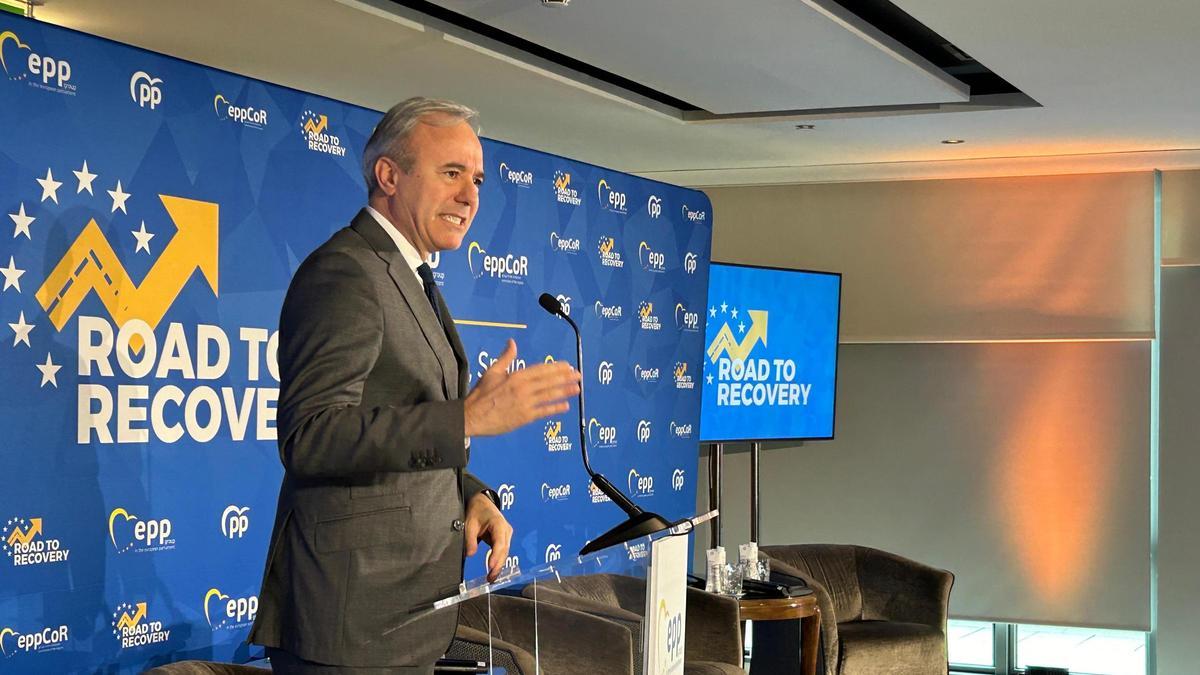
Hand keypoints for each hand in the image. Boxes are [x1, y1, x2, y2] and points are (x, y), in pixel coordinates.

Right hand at [464, 339, 580, 436]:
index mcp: (516, 376)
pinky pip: (543, 411)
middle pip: (549, 381)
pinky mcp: (524, 417)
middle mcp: (523, 388)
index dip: (556, 368)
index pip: (541, 370)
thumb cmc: (481, 394)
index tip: (567, 366)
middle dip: (565, 378)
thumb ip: (506, 357)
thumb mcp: (492, 371)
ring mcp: (525, 403)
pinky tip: (566, 406)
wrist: (471, 416)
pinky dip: (555, 408)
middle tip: (578, 375)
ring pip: (549, 395)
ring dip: (565, 391)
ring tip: (577, 388)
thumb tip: (512, 342)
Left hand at [464, 491, 513, 581]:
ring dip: (498, 565)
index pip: (499, 542)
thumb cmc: (477, 511)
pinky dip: (498, 560)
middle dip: (498, 565)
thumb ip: (470, 539)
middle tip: (490, 578)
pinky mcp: (504, 538)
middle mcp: (506, 530)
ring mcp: (506, 534)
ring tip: (491, 578)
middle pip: (504, 550)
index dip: (496, 555)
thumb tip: (470, 554)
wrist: (482, 502)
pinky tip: (493, 570)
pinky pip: (502, 551)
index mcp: (498, 523)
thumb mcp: (469, 524)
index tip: (490, 566)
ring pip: (504, 552)